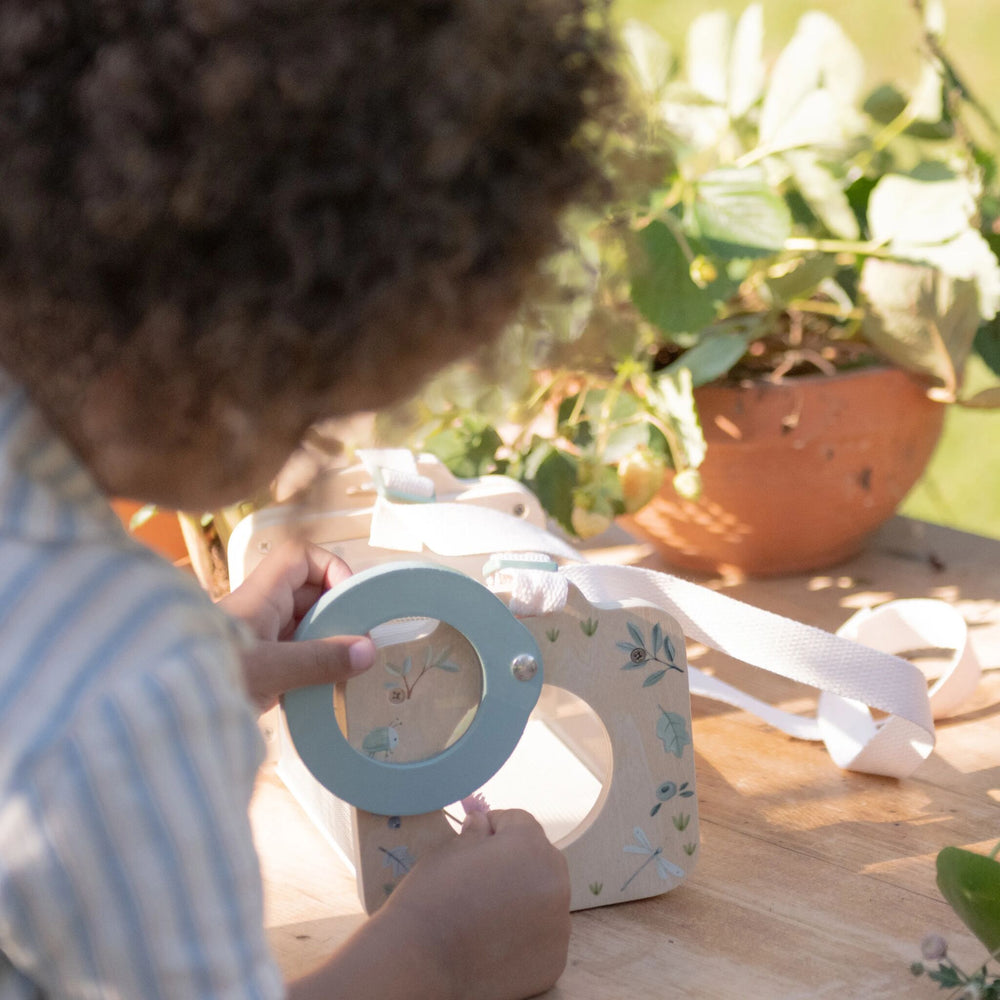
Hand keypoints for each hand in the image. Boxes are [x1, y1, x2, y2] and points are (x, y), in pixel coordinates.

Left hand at [220, 540, 375, 712]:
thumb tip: (368, 650)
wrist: (165, 715)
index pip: (299, 558)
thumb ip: (319, 659)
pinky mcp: (261, 668)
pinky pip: (297, 655)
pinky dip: (316, 665)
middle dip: (337, 612)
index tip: (349, 598)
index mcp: (261, 596)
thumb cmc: (209, 678)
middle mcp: (261, 611)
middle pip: (309, 593)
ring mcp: (261, 640)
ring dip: (329, 642)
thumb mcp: (270, 669)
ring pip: (305, 625)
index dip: (329, 567)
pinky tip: (330, 686)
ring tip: (350, 666)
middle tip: (359, 639)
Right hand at [376, 809, 570, 999]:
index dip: (494, 827)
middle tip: (480, 880)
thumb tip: (482, 823)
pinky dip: (524, 934)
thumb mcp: (449, 851)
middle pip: (539, 859)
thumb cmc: (432, 897)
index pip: (519, 821)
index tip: (473, 842)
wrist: (421, 964)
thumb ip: (475, 833)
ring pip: (543, 897)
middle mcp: (556, 881)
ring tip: (485, 913)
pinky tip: (494, 941)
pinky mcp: (554, 959)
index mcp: (531, 846)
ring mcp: (559, 924)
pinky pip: (543, 934)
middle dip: (514, 862)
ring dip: (522, 899)